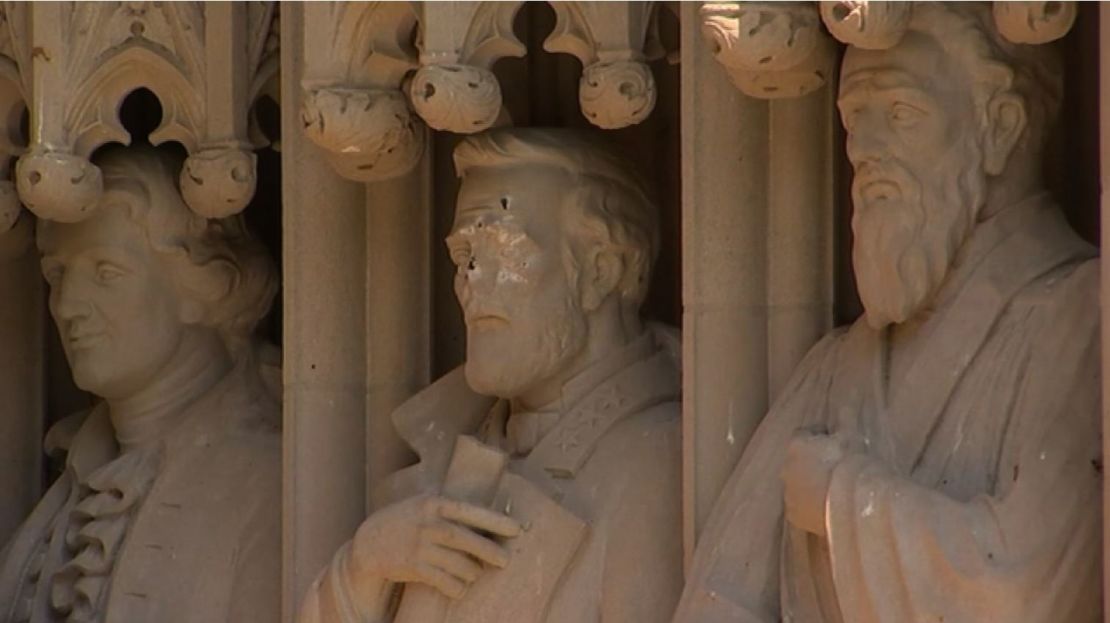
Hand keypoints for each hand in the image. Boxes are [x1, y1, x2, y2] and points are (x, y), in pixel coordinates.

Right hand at [347, 494, 521, 599]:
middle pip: (466, 540)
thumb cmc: (405, 519)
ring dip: (472, 572)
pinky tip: (461, 588)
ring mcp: (420, 547)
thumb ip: (450, 506)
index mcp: (434, 504)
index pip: (470, 512)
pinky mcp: (414, 567)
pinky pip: (444, 581)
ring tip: (475, 573)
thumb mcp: (424, 502)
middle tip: (506, 561)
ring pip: (458, 564)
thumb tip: (488, 514)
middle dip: (490, 551)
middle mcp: (428, 524)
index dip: (495, 521)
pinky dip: (457, 587)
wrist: (369, 541)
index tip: (517, 529)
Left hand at [781, 433, 853, 536]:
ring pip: (797, 485)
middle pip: (797, 460)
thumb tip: (837, 437)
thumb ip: (838, 436)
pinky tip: (826, 507)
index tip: (830, 439)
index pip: (804, 433)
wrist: (853, 504)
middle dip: (812, 461)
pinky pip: (800, 506)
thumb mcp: (850, 440)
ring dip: (810, 484)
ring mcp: (788, 493)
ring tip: (831, 490)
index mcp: (798, 445)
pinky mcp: (793, 514)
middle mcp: (786, 467)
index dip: (818, 434)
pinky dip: (810, 505)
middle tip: (832, 467)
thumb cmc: (853, 467)